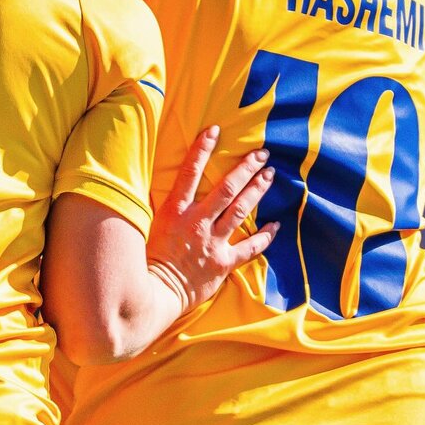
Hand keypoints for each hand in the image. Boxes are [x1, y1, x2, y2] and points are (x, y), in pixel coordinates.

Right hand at [146, 127, 277, 314]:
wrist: (155, 294)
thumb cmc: (148, 259)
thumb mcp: (149, 226)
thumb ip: (163, 206)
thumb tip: (166, 185)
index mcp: (175, 211)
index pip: (189, 173)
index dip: (202, 150)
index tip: (214, 130)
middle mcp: (196, 223)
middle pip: (226, 189)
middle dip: (245, 168)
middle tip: (261, 154)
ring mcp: (211, 242)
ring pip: (240, 211)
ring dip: (257, 191)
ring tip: (269, 175)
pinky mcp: (222, 263)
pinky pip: (249, 248)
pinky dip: (264, 237)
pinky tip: (275, 225)